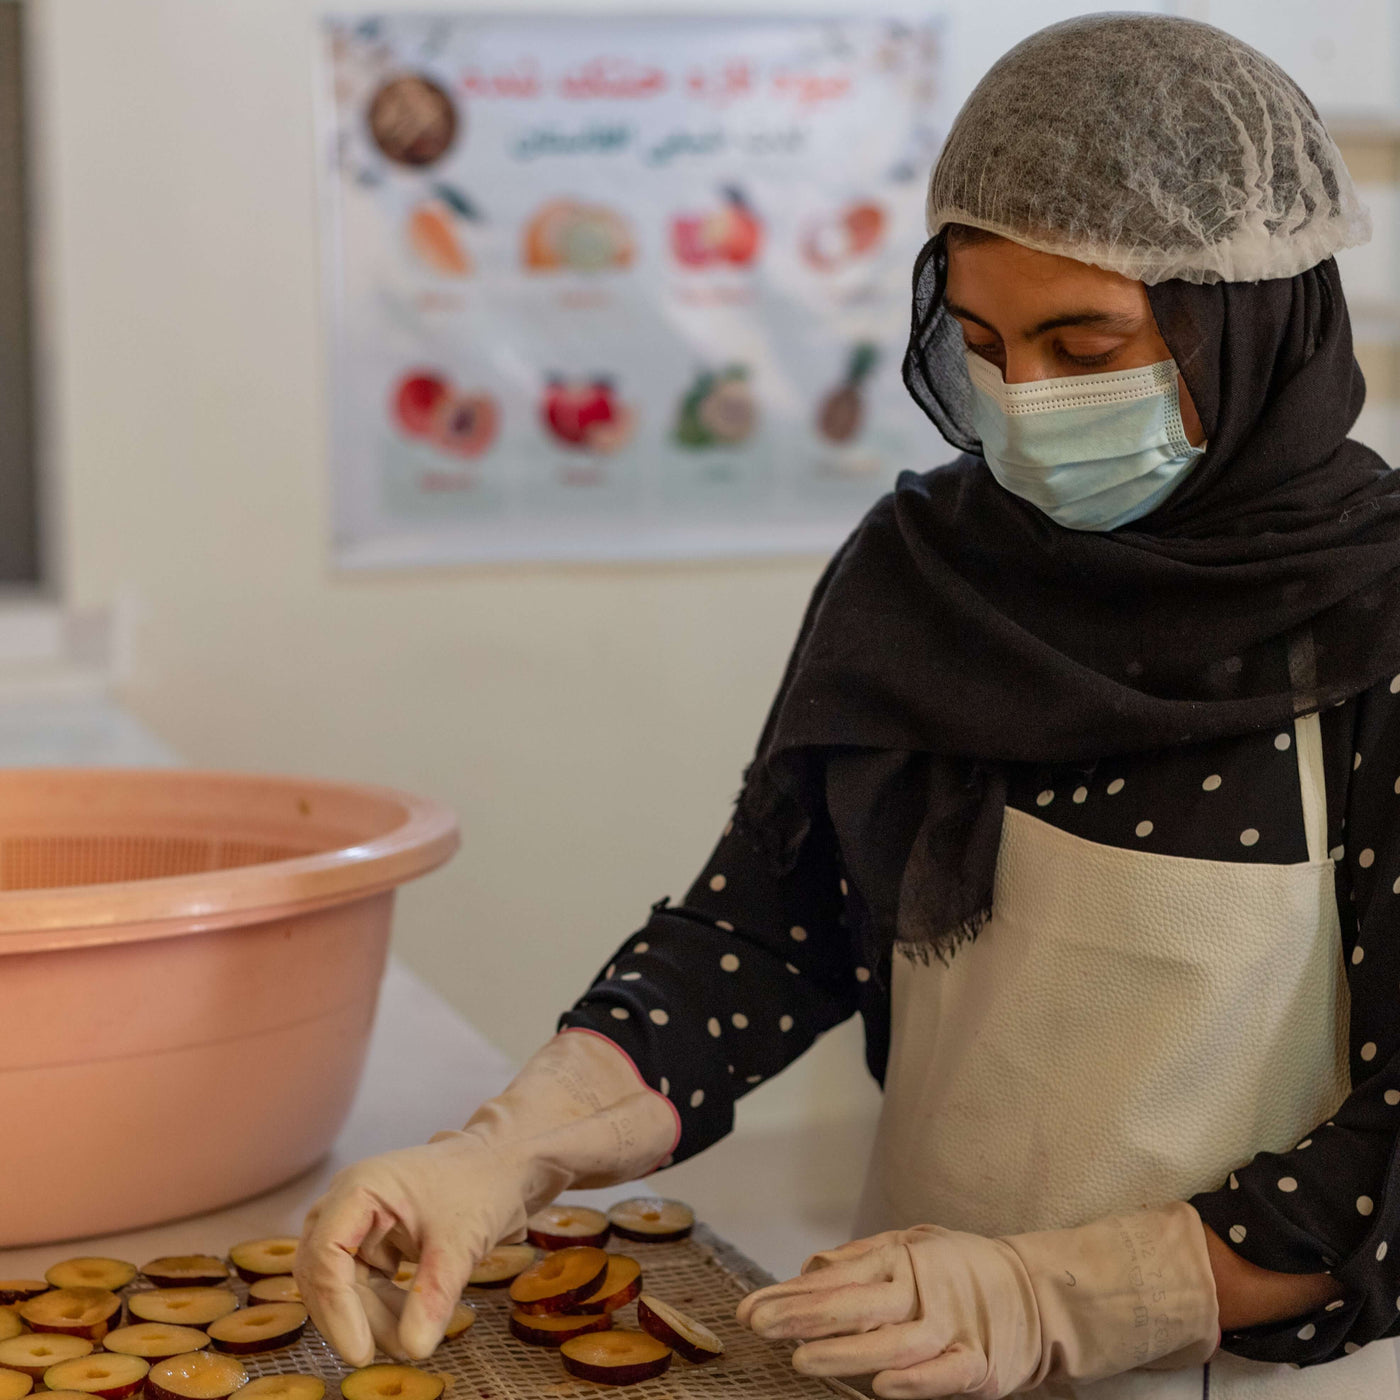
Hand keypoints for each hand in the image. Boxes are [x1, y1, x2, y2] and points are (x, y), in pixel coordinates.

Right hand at [296, 1128, 541, 1365]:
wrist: (499, 1165)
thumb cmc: (479, 1187)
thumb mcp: (459, 1242)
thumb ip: (433, 1295)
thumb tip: (413, 1351)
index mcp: (358, 1189)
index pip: (325, 1254)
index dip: (337, 1308)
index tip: (361, 1352)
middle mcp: (346, 1203)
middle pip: (325, 1271)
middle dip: (352, 1317)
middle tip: (389, 1351)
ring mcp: (355, 1221)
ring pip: (341, 1282)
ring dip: (368, 1316)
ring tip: (408, 1342)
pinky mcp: (369, 1239)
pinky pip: (361, 1282)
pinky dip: (379, 1307)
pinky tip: (408, 1323)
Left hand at [737, 1202, 1218, 1398]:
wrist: (1041, 1292)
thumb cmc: (962, 1271)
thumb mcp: (911, 1248)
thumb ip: (860, 1260)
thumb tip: (809, 1269)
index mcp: (900, 1260)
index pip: (836, 1279)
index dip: (790, 1295)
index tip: (749, 1309)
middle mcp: (921, 1290)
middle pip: (856, 1305)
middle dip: (803, 1318)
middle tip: (759, 1327)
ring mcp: (951, 1326)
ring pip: (893, 1342)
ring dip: (846, 1353)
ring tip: (802, 1360)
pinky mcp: (981, 1364)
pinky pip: (946, 1375)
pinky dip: (916, 1382)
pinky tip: (883, 1388)